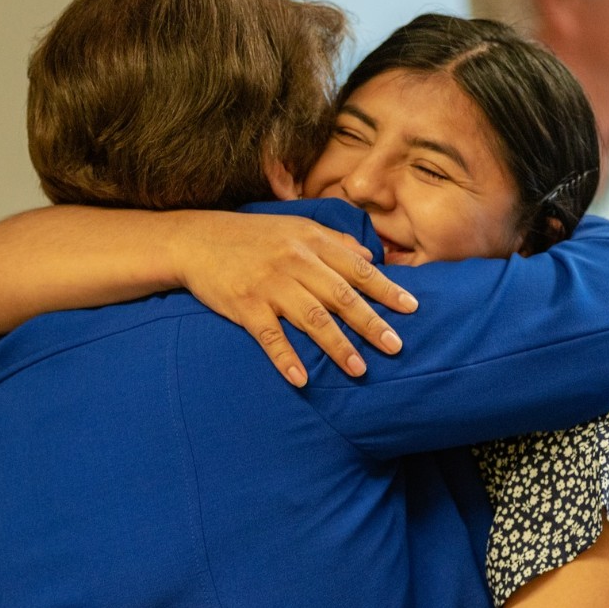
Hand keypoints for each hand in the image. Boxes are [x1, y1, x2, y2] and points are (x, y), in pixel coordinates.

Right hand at [175, 212, 417, 385]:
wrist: (197, 240)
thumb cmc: (253, 236)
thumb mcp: (296, 228)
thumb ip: (336, 242)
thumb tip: (374, 258)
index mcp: (312, 242)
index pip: (357, 269)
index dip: (386, 289)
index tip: (412, 309)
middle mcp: (295, 262)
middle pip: (340, 296)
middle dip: (370, 323)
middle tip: (396, 346)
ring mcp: (269, 284)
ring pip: (311, 318)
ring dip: (337, 346)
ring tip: (359, 369)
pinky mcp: (244, 305)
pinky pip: (269, 336)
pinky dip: (286, 358)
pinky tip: (303, 380)